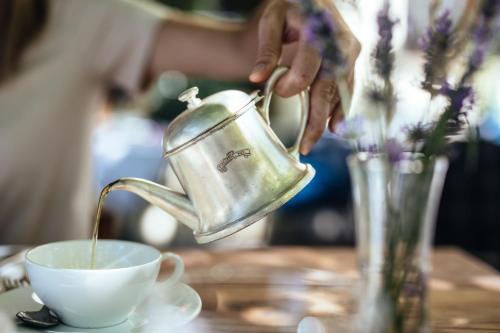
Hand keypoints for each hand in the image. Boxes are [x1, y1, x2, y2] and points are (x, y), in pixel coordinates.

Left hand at [248, 0, 359, 154]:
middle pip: (328, 87)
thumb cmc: (289, 8)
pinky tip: (333, 127)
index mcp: (319, 29)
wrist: (313, 0)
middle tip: (304, 145)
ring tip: (312, 141)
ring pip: (340, 93)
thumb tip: (257, 78)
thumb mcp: (272, 20)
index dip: (293, 84)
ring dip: (327, 119)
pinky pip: (348, 90)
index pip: (309, 66)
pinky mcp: (352, 62)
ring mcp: (350, 53)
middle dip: (316, 119)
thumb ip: (267, 49)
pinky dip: (340, 109)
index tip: (278, 91)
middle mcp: (341, 42)